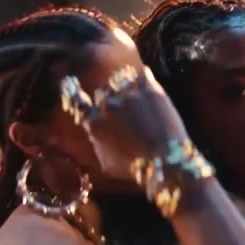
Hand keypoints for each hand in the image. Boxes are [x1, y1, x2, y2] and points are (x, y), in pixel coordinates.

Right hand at [71, 66, 190, 180]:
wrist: (166, 161)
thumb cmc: (135, 169)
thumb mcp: (108, 164)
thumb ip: (98, 145)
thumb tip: (95, 134)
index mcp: (95, 124)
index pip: (79, 103)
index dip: (78, 96)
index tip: (79, 91)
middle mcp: (108, 105)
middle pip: (103, 91)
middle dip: (109, 96)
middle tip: (119, 102)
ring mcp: (129, 96)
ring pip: (120, 80)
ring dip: (124, 84)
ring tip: (131, 88)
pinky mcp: (150, 91)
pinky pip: (142, 75)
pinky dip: (142, 76)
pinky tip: (145, 77)